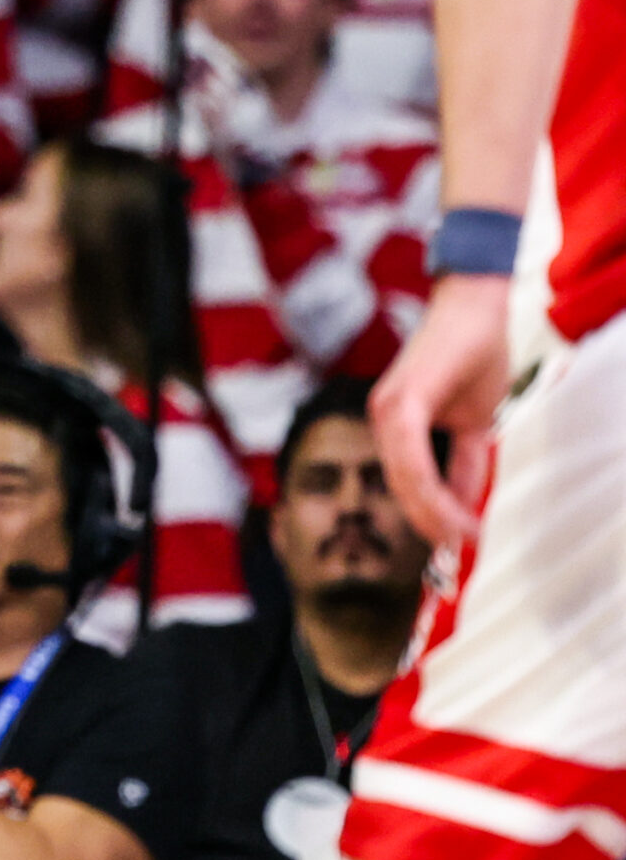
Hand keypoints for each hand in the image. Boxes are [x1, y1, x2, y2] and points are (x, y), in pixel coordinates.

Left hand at [371, 273, 507, 544]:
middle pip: (401, 489)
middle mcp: (382, 419)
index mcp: (393, 426)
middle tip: (458, 552)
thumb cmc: (474, 357)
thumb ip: (464, 465)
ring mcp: (387, 410)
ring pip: (404, 479)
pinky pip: (411, 458)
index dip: (430, 518)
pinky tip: (453, 511)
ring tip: (461, 539)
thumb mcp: (473, 424)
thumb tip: (464, 507)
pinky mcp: (401, 401)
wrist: (476, 306)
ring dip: (433, 514)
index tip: (456, 544)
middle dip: (430, 525)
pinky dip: (431, 489)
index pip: (407, 485)